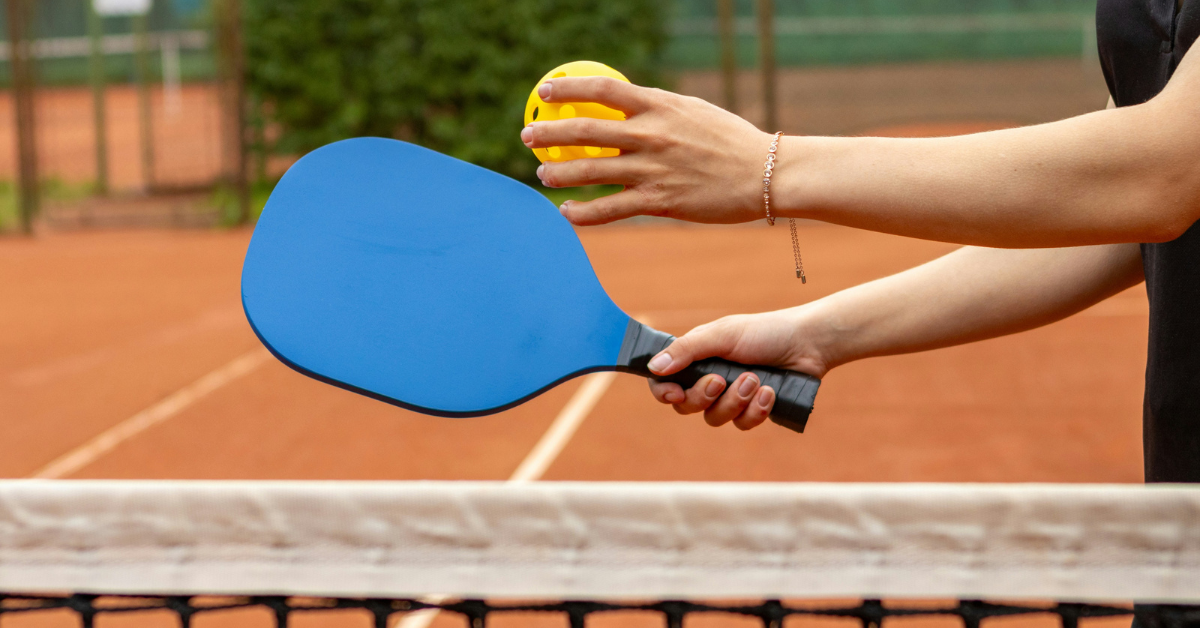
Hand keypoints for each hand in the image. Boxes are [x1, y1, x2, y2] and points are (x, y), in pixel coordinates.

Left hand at [519, 77, 770, 225]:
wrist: (765, 175)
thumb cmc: (731, 142)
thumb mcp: (694, 112)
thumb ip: (660, 109)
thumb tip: (630, 105)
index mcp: (659, 106)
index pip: (603, 90)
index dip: (568, 88)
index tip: (547, 92)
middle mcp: (651, 135)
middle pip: (585, 130)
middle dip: (549, 134)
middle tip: (528, 137)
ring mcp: (652, 170)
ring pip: (591, 171)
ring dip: (560, 174)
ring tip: (543, 176)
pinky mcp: (659, 202)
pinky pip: (610, 210)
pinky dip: (583, 213)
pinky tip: (568, 214)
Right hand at [646, 308, 830, 429]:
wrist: (808, 344)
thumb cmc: (764, 332)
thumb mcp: (722, 335)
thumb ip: (687, 351)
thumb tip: (654, 367)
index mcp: (697, 358)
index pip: (664, 381)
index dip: (663, 392)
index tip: (674, 394)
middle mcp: (709, 380)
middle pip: (686, 407)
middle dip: (704, 396)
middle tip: (723, 380)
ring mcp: (731, 397)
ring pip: (715, 418)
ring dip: (735, 401)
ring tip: (756, 380)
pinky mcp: (752, 411)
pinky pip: (742, 424)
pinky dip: (756, 410)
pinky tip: (770, 393)